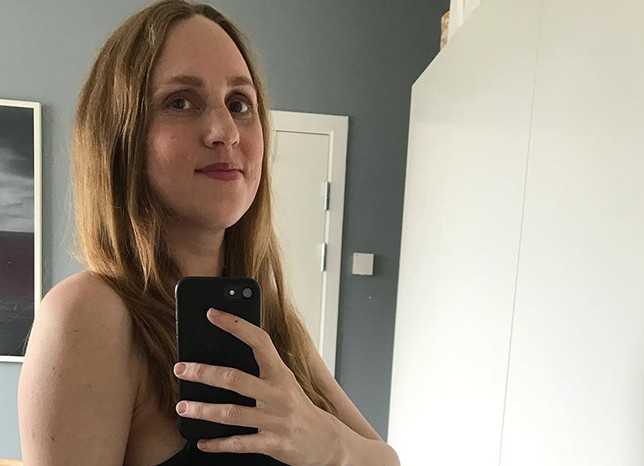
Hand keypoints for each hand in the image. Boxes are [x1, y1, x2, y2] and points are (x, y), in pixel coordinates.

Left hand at [174, 308, 342, 465]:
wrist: (326, 442)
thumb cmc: (299, 407)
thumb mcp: (286, 382)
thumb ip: (262, 369)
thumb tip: (227, 354)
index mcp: (281, 373)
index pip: (259, 340)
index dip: (235, 325)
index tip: (212, 314)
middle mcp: (277, 393)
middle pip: (235, 379)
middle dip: (203, 372)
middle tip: (181, 368)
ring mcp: (275, 419)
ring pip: (232, 413)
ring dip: (203, 410)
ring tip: (182, 406)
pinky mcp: (272, 443)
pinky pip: (239, 443)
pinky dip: (218, 444)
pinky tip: (202, 441)